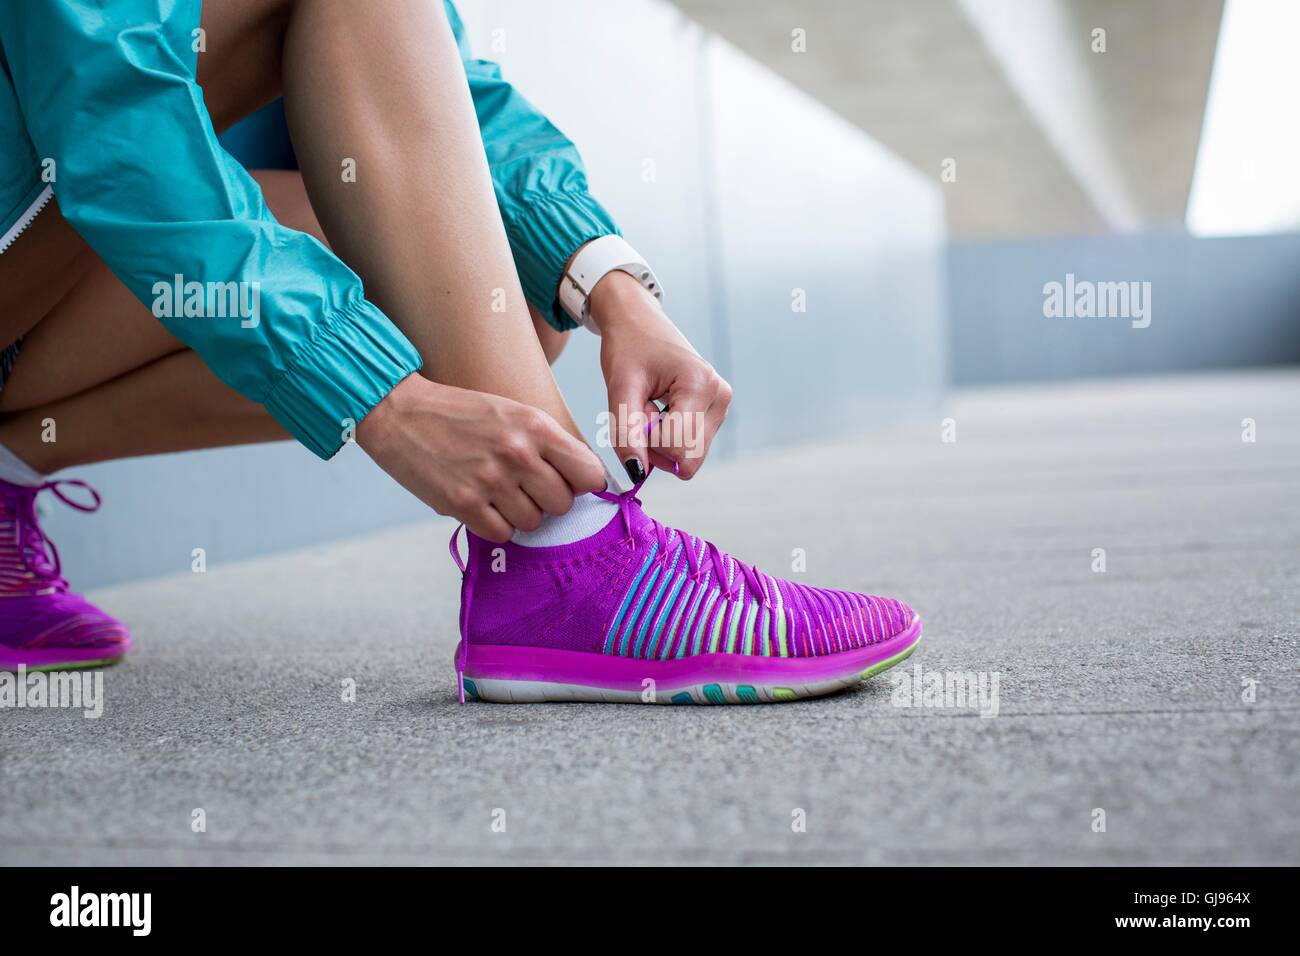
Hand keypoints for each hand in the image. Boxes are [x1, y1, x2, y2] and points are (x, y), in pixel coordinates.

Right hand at [356, 374, 606, 541]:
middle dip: (548, 500)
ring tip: (498, 492)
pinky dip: (494, 524)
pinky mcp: (463, 504)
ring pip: (533, 522)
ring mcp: (489, 480)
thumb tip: (586, 480)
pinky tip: (481, 503)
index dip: (583, 482)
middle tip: (526, 487)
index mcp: (534, 425)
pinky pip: (502, 533)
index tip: (572, 484)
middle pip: (562, 503)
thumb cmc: (460, 413)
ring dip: (520, 513)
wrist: (400, 413)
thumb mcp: (512, 412)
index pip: (588, 472)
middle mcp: (516, 453)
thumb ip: (548, 443)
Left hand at [591, 270, 731, 480]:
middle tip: (643, 410)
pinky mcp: (715, 412)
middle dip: (657, 445)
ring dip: (661, 441)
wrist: (638, 322)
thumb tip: (637, 473)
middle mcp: (720, 397)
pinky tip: (660, 410)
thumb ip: (627, 432)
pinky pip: (691, 447)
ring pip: (690, 457)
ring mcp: (721, 405)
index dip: (648, 443)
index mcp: (700, 385)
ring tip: (651, 406)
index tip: (637, 412)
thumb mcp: (620, 388)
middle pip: (688, 458)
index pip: (679, 448)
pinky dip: (669, 437)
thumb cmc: (628, 347)